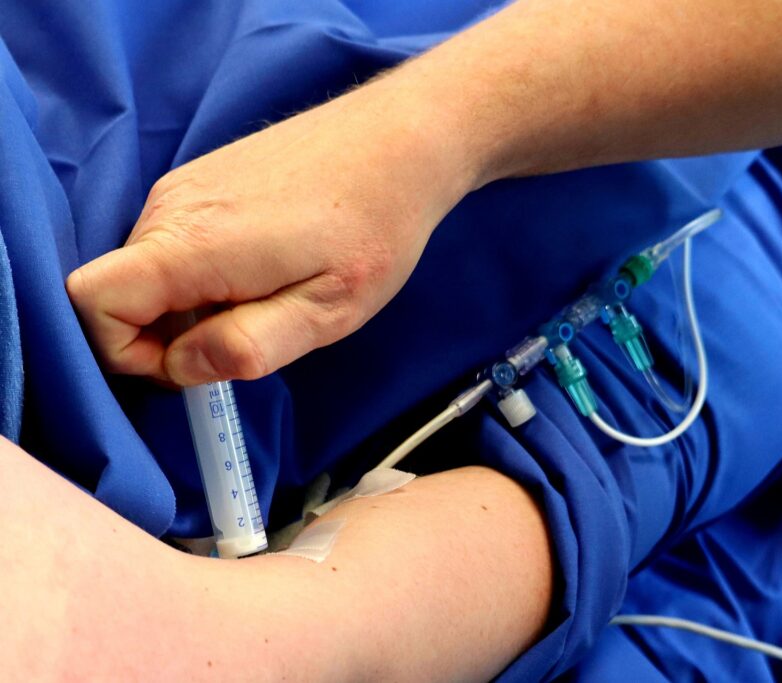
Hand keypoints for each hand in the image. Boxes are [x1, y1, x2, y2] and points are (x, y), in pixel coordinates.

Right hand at [67, 80, 474, 385]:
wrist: (400, 140)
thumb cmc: (375, 228)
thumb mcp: (328, 310)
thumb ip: (249, 346)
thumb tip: (180, 367)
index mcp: (192, 243)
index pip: (92, 302)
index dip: (125, 353)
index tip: (193, 364)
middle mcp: (170, 206)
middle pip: (120, 293)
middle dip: (168, 335)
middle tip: (253, 332)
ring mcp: (184, 185)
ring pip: (147, 270)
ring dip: (192, 304)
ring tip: (270, 294)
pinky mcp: (203, 177)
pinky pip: (172, 242)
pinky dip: (202, 273)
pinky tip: (267, 265)